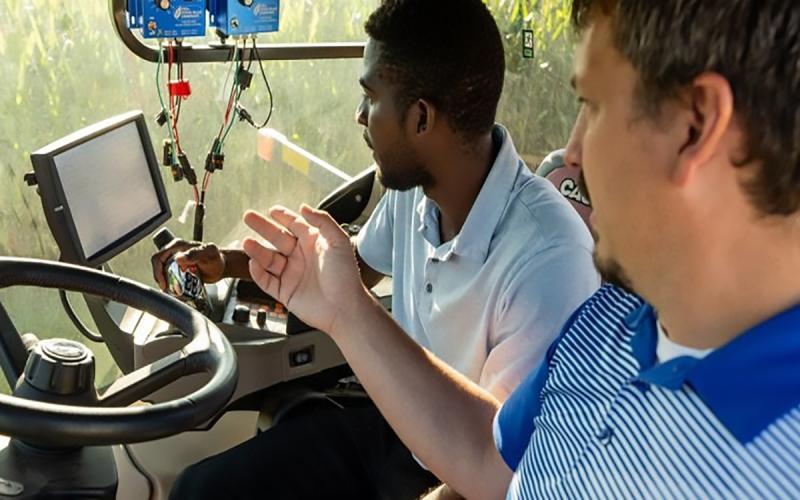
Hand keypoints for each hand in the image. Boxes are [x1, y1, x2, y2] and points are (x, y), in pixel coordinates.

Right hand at [150, 239, 225, 290]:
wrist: (222, 266)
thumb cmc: (216, 258)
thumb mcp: (207, 254)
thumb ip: (195, 254)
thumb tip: (179, 258)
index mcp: (178, 246)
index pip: (159, 257)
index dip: (158, 271)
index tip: (164, 282)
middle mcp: (175, 253)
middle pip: (158, 266)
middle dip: (160, 278)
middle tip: (167, 288)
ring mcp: (176, 262)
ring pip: (163, 273)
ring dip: (165, 282)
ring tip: (171, 291)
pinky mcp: (178, 270)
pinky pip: (169, 277)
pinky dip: (170, 285)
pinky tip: (174, 291)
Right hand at [242, 205, 366, 333]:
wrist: (344, 307)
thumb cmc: (346, 275)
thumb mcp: (339, 241)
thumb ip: (322, 221)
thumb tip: (304, 207)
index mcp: (314, 243)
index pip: (295, 225)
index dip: (283, 217)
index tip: (272, 210)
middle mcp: (301, 257)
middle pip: (277, 238)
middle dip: (262, 227)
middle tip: (248, 217)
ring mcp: (292, 274)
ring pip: (269, 259)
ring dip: (257, 250)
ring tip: (247, 242)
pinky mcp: (285, 292)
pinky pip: (266, 281)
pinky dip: (258, 272)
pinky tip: (253, 263)